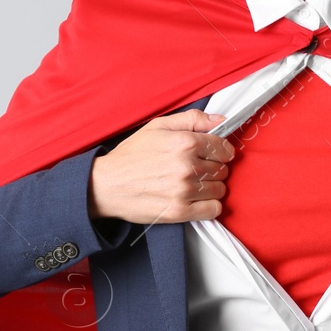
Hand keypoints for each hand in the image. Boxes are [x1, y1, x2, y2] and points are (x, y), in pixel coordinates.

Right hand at [88, 108, 234, 224]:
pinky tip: (196, 199)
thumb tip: (221, 119)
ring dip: (211, 187)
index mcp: (185, 142)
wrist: (107, 185)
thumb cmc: (131, 155)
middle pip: (223, 169)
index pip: (224, 148)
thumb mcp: (158, 127)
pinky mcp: (180, 211)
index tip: (214, 154)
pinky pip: (213, 210)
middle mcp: (187, 166)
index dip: (221, 151)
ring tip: (193, 184)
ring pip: (220, 189)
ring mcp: (184, 191)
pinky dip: (209, 205)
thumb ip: (192, 119)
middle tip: (197, 169)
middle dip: (214, 168)